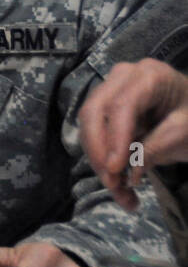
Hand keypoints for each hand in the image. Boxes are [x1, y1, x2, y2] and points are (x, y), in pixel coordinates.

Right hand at [78, 59, 187, 209]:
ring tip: (119, 190)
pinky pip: (93, 130)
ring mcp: (111, 88)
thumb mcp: (183, 134)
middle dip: (98, 150)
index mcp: (149, 76)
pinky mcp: (105, 103)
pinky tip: (117, 179)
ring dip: (97, 159)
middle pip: (94, 111)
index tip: (114, 170)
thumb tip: (129, 173)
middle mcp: (123, 76)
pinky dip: (101, 157)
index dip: (114, 139)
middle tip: (110, 183)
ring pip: (88, 124)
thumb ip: (155, 149)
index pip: (121, 107)